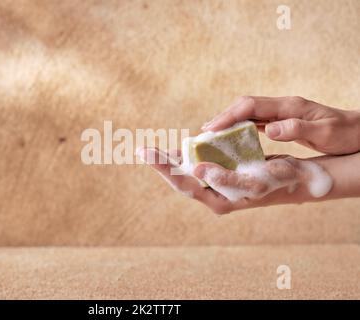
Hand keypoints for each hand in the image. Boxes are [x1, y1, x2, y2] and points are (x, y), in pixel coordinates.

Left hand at [137, 147, 331, 213]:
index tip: (147, 153)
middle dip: (161, 164)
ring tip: (150, 150)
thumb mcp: (259, 180)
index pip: (184, 184)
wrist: (299, 178)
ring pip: (187, 172)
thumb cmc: (282, 180)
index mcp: (219, 200)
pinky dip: (188, 154)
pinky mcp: (222, 174)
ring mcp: (217, 185)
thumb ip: (228, 179)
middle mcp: (214, 195)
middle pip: (180, 179)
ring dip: (170, 160)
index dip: (165, 168)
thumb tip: (198, 170)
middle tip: (140, 150)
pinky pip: (200, 163)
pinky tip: (178, 147)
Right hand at [201, 96, 359, 154]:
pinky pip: (255, 121)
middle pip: (245, 106)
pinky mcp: (282, 120)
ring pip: (248, 112)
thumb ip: (298, 128)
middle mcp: (283, 106)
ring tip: (211, 135)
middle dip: (222, 117)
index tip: (210, 129)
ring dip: (229, 121)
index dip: (229, 116)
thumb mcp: (325, 132)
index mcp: (290, 106)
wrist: (359, 131)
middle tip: (203, 133)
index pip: (251, 106)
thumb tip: (269, 129)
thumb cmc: (345, 133)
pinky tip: (232, 136)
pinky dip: (240, 126)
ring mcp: (282, 112)